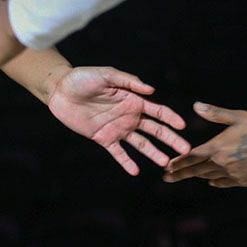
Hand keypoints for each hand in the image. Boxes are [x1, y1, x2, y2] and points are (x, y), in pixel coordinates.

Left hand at [47, 67, 189, 174]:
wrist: (60, 90)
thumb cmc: (83, 78)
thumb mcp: (106, 74)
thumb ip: (128, 81)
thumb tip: (151, 90)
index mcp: (133, 100)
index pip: (157, 111)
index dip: (171, 119)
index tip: (183, 127)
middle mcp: (129, 116)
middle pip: (155, 130)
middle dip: (171, 140)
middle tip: (186, 151)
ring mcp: (117, 128)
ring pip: (141, 144)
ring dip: (154, 153)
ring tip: (167, 164)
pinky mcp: (103, 138)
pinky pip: (118, 153)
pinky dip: (127, 162)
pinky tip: (136, 171)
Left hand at [163, 103, 246, 187]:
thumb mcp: (237, 117)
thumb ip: (215, 113)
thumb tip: (196, 105)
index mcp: (217, 147)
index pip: (191, 157)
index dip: (178, 162)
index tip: (166, 167)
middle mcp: (222, 163)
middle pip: (196, 170)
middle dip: (179, 174)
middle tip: (166, 178)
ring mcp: (233, 174)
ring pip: (210, 176)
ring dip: (198, 176)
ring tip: (187, 176)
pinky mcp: (243, 181)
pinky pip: (224, 183)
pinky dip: (216, 182)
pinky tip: (212, 181)